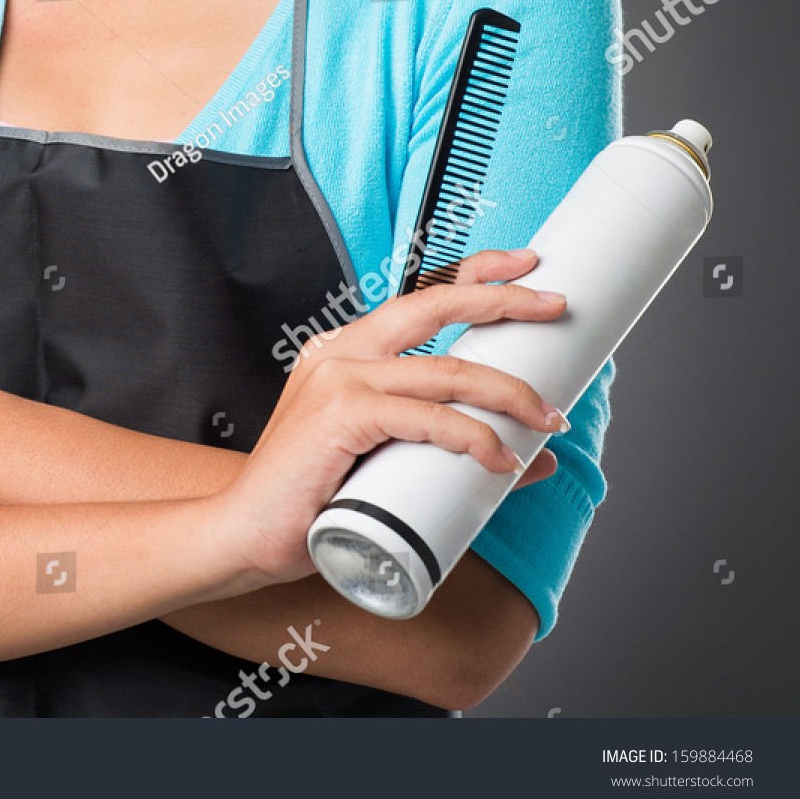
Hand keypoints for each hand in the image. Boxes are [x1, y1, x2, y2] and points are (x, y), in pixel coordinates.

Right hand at [208, 248, 569, 591]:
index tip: (525, 266)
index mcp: (347, 350)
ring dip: (507, 391)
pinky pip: (425, 418)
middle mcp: (341, 351)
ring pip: (443, 370)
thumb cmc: (313, 498)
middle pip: (433, 306)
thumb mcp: (391, 464)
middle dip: (501, 301)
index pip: (418, 297)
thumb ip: (454, 453)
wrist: (246, 532)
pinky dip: (472, 437)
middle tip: (553, 305)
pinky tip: (501, 459)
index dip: (474, 273)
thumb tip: (534, 460)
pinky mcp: (340, 415)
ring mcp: (338, 378)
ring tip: (547, 417)